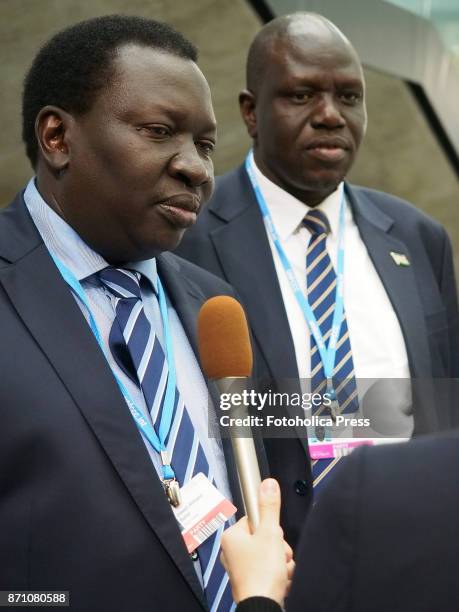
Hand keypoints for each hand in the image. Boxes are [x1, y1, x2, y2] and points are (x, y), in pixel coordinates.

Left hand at [220, 478, 294, 604]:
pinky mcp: (250, 582)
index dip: (270, 527)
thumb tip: (268, 483)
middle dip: (278, 548)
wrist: (263, 607)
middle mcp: (232, 552)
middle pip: (264, 538)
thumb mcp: (270, 533)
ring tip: (280, 571)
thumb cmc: (262, 572)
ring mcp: (241, 569)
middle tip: (280, 556)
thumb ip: (270, 508)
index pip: (255, 520)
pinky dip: (278, 575)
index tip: (274, 536)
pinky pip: (269, 571)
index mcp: (232, 537)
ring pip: (269, 555)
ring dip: (281, 562)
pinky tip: (280, 581)